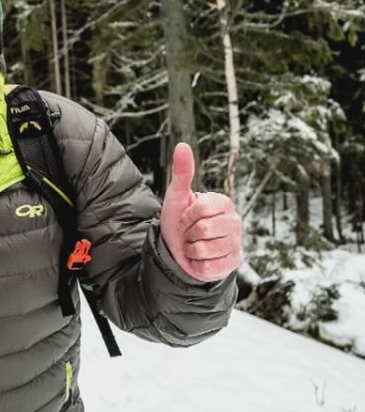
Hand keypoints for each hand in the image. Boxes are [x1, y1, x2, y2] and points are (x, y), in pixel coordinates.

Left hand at [160, 143, 241, 281]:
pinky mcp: (232, 264)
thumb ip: (181, 172)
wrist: (176, 249)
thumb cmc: (178, 220)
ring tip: (194, 245)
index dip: (186, 216)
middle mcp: (235, 221)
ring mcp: (236, 244)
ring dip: (191, 250)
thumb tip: (182, 145)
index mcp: (223, 203)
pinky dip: (197, 264)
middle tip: (189, 233)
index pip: (202, 208)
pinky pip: (209, 267)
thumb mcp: (177, 196)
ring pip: (205, 249)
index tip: (185, 218)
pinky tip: (200, 259)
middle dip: (187, 233)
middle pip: (203, 230)